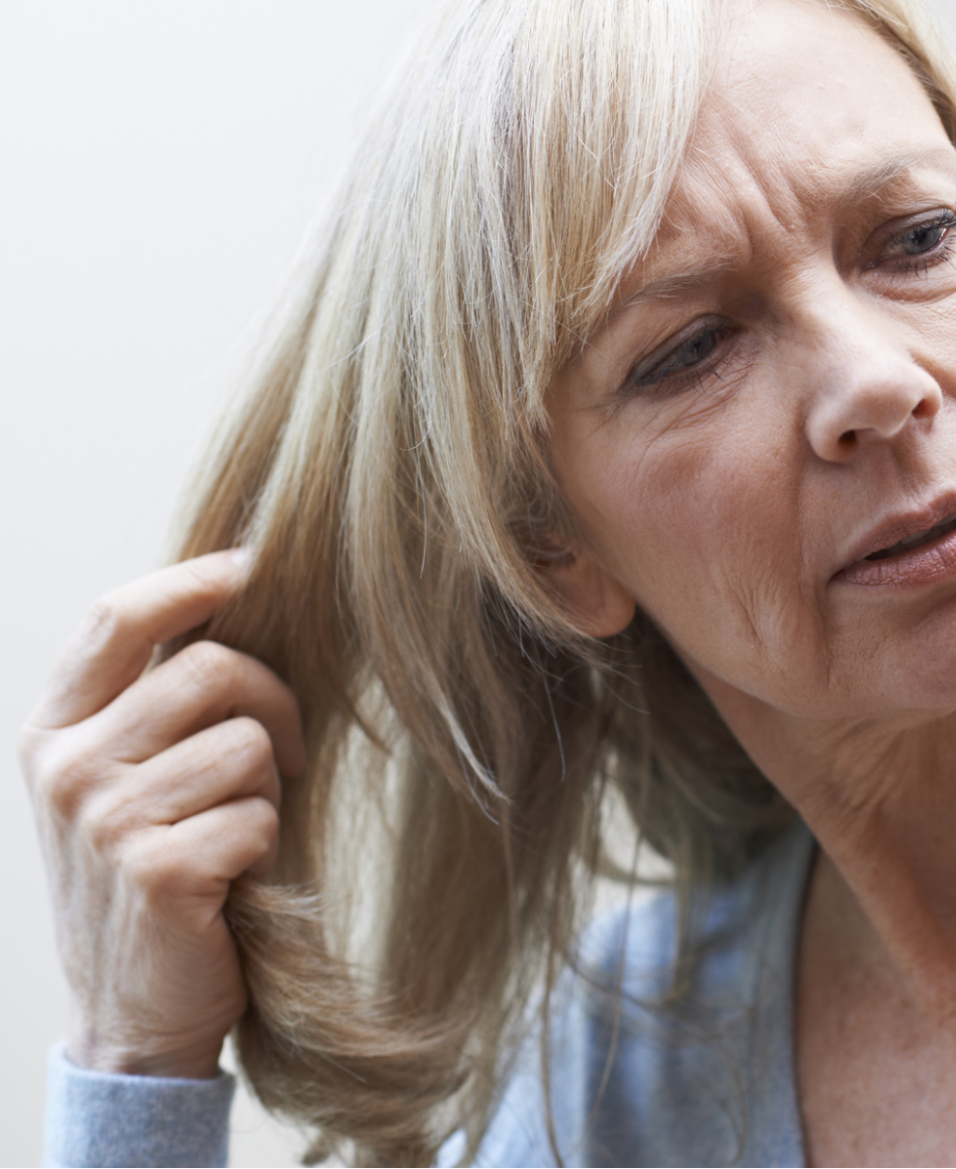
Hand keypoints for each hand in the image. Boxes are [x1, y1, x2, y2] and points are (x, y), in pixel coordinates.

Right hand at [17, 551, 303, 1077]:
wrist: (132, 1010)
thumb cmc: (154, 875)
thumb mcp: (126, 780)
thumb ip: (154, 703)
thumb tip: (238, 592)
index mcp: (53, 731)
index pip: (117, 618)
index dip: (192, 580)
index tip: (251, 566)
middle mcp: (66, 768)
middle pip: (209, 668)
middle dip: (273, 701)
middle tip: (281, 755)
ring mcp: (103, 820)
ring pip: (244, 743)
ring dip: (266, 786)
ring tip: (236, 829)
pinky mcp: (154, 871)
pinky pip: (256, 814)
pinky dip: (266, 842)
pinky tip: (232, 876)